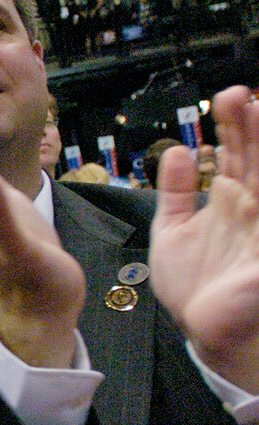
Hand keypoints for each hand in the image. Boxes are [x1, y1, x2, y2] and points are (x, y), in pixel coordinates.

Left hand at [151, 85, 258, 392]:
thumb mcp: (175, 230)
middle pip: (258, 159)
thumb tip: (180, 152)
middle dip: (251, 127)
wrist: (202, 329)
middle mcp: (255, 208)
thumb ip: (176, 192)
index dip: (234, 125)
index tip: (226, 97)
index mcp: (233, 199)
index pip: (238, 153)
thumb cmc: (194, 282)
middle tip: (240, 95)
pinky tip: (253, 182)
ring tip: (257, 112)